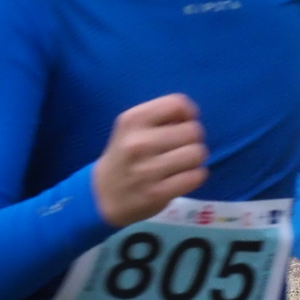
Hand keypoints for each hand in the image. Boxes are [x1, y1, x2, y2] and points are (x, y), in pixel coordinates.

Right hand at [92, 95, 208, 225]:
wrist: (102, 194)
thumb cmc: (125, 155)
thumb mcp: (132, 127)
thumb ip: (160, 116)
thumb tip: (192, 115)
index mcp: (133, 120)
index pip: (178, 104)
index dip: (188, 114)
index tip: (182, 125)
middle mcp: (138, 142)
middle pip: (193, 131)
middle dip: (193, 139)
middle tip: (181, 148)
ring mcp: (147, 170)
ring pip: (197, 154)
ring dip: (195, 159)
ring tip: (182, 163)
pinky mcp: (157, 193)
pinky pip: (195, 177)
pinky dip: (195, 176)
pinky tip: (184, 177)